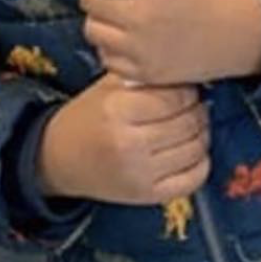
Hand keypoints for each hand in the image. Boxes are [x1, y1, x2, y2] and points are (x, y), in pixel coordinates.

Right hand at [36, 74, 208, 205]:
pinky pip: (192, 180)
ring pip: (195, 149)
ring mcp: (137, 174)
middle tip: (192, 105)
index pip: (178, 97)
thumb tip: (190, 65)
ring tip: (191, 125)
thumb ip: (147, 73)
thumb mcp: (111, 85)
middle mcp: (127, 144)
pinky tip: (190, 151)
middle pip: (190, 122)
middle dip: (198, 110)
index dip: (189, 90)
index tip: (185, 89)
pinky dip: (200, 163)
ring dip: (202, 134)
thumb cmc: (90, 116)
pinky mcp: (144, 196)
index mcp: (118, 110)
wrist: (58, 160)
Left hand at [82, 0, 260, 85]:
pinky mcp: (144, 72)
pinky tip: (127, 36)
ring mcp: (140, 48)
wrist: (253, 35)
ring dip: (99, 17)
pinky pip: (106, 57)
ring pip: (92, 29)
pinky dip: (110, 45)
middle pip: (90, 0)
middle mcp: (141, 16)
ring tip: (117, 11)